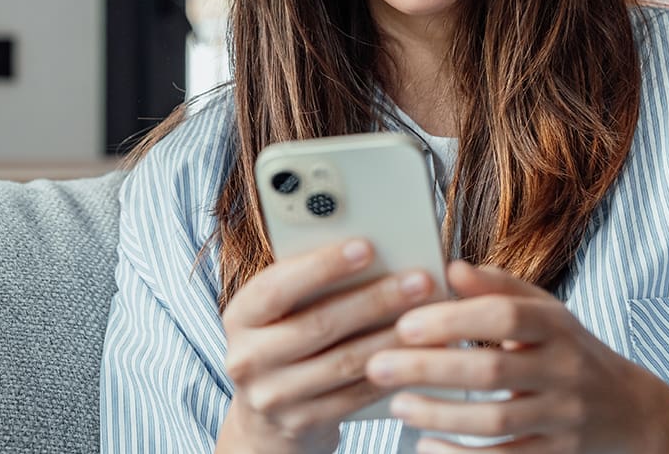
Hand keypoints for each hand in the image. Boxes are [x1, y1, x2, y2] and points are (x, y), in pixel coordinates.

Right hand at [216, 239, 438, 453]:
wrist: (266, 416)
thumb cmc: (282, 341)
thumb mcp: (279, 311)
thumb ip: (307, 283)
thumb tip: (368, 250)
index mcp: (240, 316)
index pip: (277, 287)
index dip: (322, 266)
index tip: (366, 246)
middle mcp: (248, 358)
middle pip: (319, 325)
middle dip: (375, 300)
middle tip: (418, 281)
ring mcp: (273, 396)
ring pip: (344, 362)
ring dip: (392, 338)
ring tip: (428, 317)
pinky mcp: (302, 423)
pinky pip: (355, 395)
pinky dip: (390, 372)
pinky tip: (417, 354)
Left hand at [364, 261, 665, 452]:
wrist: (630, 412)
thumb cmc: (570, 352)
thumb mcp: (546, 313)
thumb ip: (499, 289)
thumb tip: (451, 267)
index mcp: (557, 326)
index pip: (505, 316)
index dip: (453, 319)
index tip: (405, 324)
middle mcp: (565, 370)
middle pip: (493, 371)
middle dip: (430, 369)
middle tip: (378, 366)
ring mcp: (563, 416)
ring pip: (496, 420)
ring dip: (440, 415)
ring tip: (397, 406)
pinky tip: (426, 447)